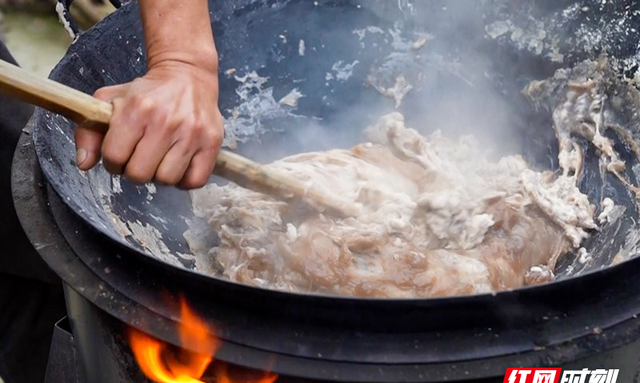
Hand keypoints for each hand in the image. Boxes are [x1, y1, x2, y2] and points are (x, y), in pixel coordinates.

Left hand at [74, 60, 222, 188]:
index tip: (121, 154)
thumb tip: (84, 164)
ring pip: (167, 179)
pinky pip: (195, 181)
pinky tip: (179, 165)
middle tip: (141, 158)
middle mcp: (165, 122)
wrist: (188, 76)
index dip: (113, 162)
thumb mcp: (110, 101)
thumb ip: (89, 132)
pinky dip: (184, 180)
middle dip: (135, 171)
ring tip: (161, 160)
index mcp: (136, 110)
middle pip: (140, 174)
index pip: (115, 158)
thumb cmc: (147, 93)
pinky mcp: (211, 143)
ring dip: (160, 175)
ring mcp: (191, 134)